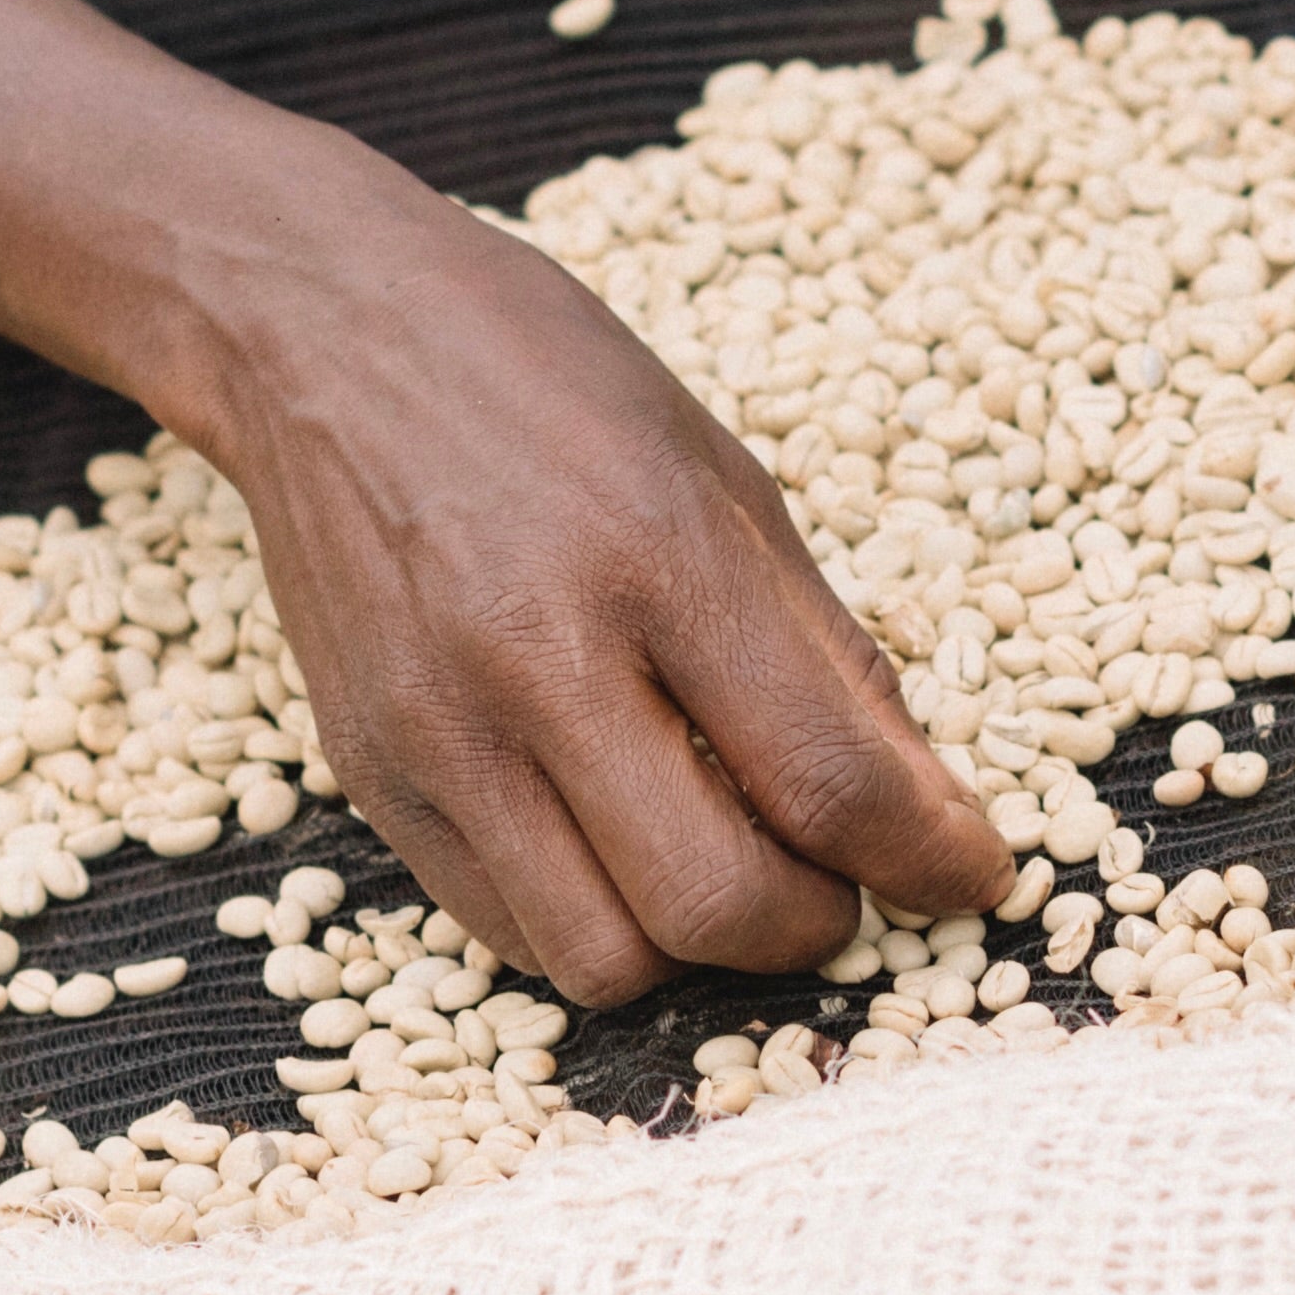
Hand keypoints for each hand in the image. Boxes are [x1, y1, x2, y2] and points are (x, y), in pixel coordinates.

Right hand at [188, 186, 1016, 1004]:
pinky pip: (503, 932)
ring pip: (602, 961)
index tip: (971, 879)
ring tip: (721, 870)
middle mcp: (535, 656)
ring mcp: (437, 729)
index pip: (825, 777)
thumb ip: (826, 654)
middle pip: (715, 902)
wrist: (324, 334)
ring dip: (694, 948)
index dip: (928, 859)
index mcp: (655, 554)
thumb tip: (925, 808)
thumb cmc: (546, 382)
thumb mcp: (724, 476)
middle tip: (839, 885)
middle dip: (813, 928)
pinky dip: (589, 923)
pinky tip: (616, 848)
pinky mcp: (368, 773)